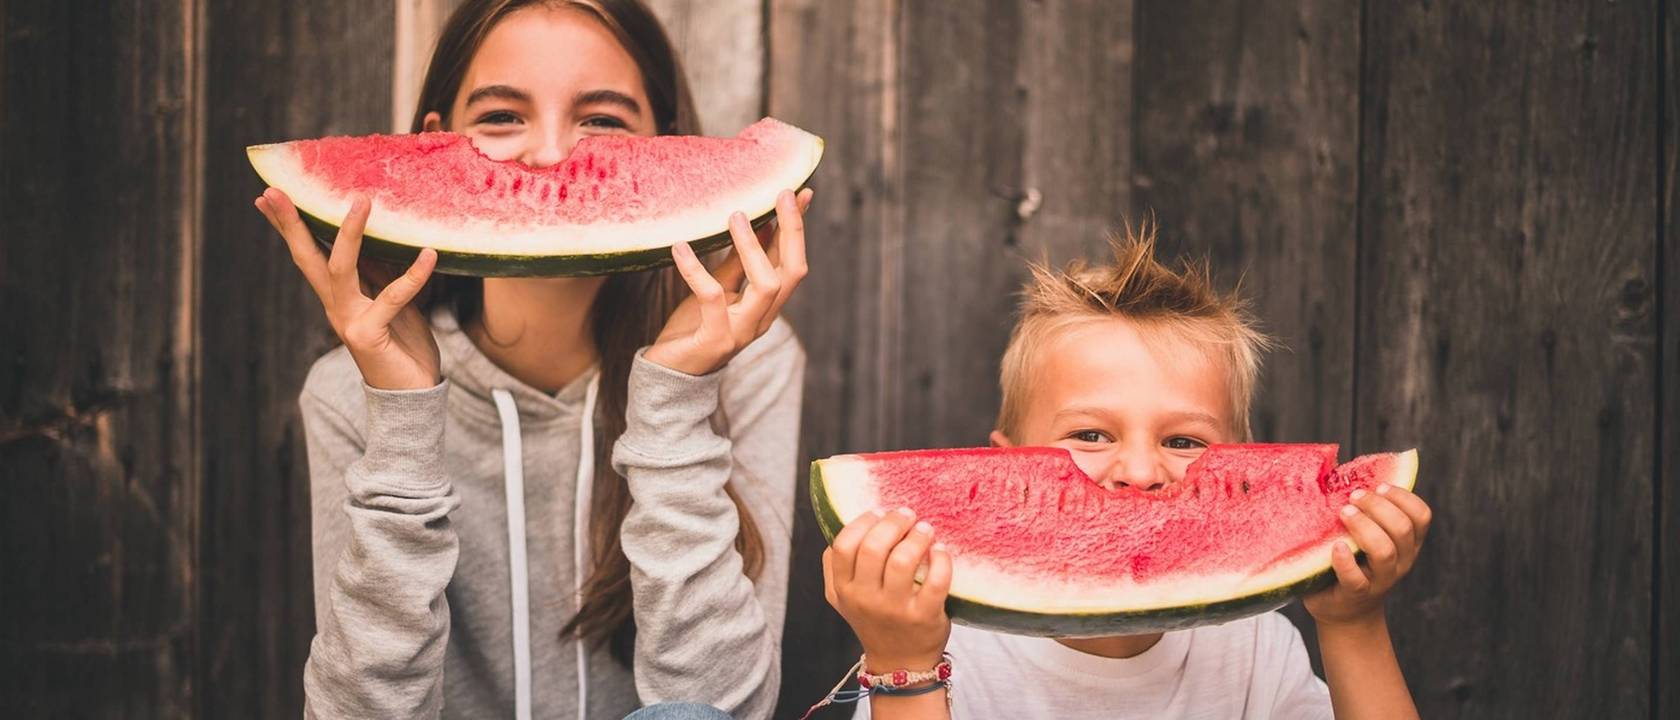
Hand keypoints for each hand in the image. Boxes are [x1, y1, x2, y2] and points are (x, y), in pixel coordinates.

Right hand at [254, 188, 441, 390]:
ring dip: (350, 233)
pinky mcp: (370, 335)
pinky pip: (392, 297)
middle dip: (290, 224)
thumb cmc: (403, 346)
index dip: (288, 226)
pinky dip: (413, 275)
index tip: (267, 196)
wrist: (413, 395)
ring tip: (361, 200)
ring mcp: (349, 321)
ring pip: (340, 269)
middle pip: (306, 258)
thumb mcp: (392, 302)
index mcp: (337, 298)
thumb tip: (381, 238)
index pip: (308, 255)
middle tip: (273, 191)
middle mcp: (335, 307)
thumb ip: (381, 275)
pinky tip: (429, 254)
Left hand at [643, 188, 811, 375]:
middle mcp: (763, 318)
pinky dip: (697, 270)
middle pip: (792, 273)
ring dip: (753, 248)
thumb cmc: (695, 326)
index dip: (798, 228)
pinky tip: (680, 248)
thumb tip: (758, 223)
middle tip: (780, 195)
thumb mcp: (720, 288)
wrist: (670, 374)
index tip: (800, 192)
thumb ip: (739, 262)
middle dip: (791, 231)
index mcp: (767, 305)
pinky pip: (712, 298)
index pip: (792, 261)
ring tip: (734, 217)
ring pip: (764, 285)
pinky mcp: (715, 339)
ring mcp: (742, 331)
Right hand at [823, 507, 952, 671]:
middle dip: (893, 522)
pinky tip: (941, 551)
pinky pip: (936, 580)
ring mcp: (895, 609)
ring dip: (917, 537)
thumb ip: (836, 565)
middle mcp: (865, 599)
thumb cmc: (874, 618)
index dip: (862, 522)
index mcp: (844, 589)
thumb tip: (846, 524)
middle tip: (908, 515)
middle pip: (873, 547)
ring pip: (903, 560)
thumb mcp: (843, 597)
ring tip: (926, 529)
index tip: (879, 512)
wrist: (899, 662)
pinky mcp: (924, 616)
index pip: (843, 545)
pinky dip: (941, 560)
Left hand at [1304, 484, 1432, 626]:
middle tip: (1354, 496)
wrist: (1343, 608)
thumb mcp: (1368, 536)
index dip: (1404, 497)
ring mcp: (1380, 580)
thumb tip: (1343, 472)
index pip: (1421, 516)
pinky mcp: (1356, 594)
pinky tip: (1336, 546)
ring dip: (1364, 527)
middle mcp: (1401, 561)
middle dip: (1379, 507)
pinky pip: (1355, 578)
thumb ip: (1367, 512)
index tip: (1381, 485)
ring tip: (1344, 512)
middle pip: (1402, 529)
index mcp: (1407, 543)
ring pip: (1384, 552)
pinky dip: (1345, 561)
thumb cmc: (1353, 561)